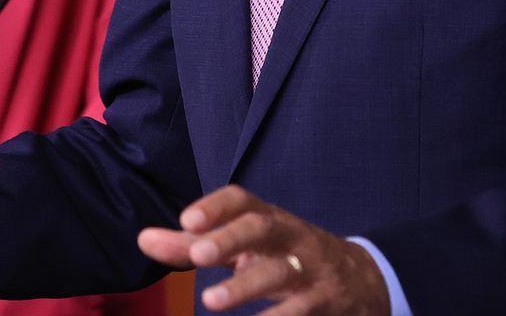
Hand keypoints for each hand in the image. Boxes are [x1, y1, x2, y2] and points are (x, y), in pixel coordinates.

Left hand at [136, 186, 389, 314]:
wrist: (362, 280)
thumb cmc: (284, 256)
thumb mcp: (244, 246)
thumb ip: (193, 244)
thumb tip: (143, 239)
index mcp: (266, 218)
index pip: (242, 201)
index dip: (216, 206)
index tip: (186, 220)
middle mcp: (289, 237)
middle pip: (262, 228)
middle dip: (230, 238)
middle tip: (198, 254)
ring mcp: (309, 269)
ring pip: (280, 272)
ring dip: (245, 286)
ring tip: (210, 301)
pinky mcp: (324, 303)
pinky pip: (301, 312)